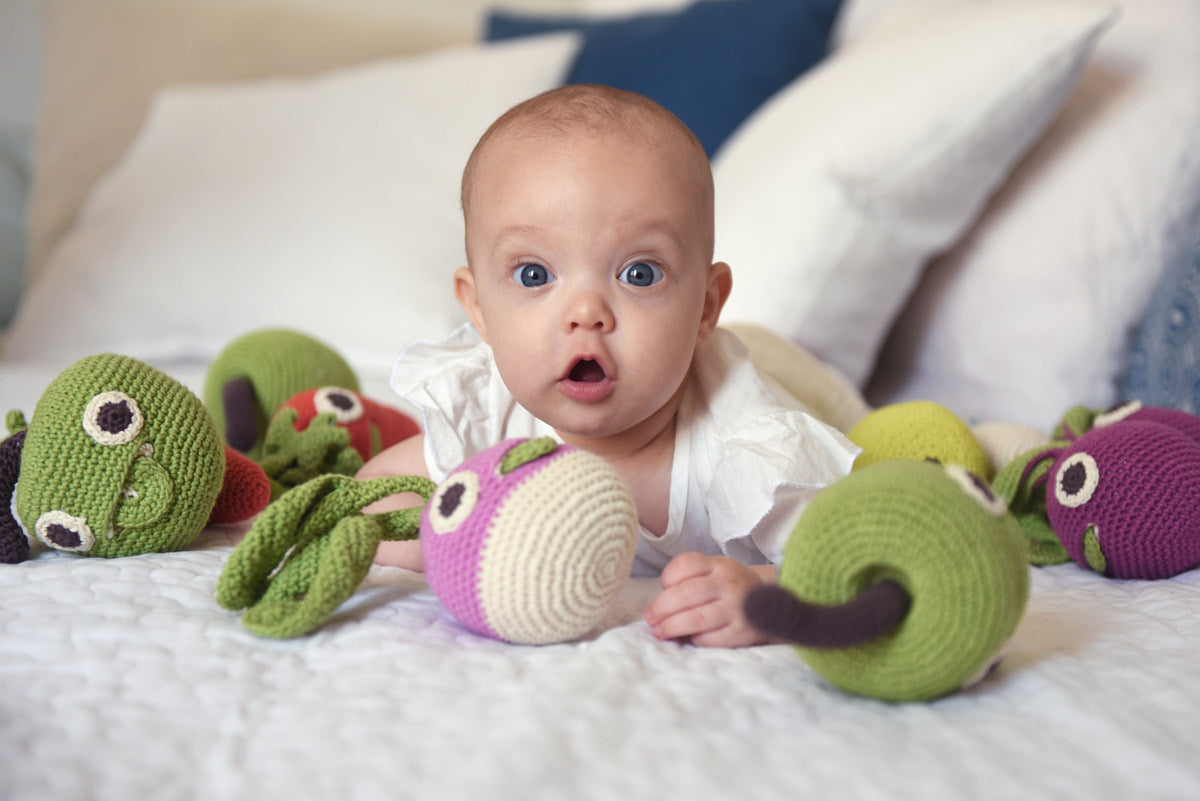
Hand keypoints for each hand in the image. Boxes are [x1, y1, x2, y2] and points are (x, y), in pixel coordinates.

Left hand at [643, 552, 776, 647]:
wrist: (774, 605)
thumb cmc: (731, 588)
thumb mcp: (716, 571)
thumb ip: (690, 579)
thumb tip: (658, 606)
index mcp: (719, 565)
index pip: (686, 564)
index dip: (668, 577)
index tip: (663, 587)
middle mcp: (728, 583)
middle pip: (686, 593)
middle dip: (661, 608)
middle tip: (650, 618)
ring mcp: (737, 608)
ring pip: (696, 618)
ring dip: (672, 626)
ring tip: (660, 632)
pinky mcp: (742, 632)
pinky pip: (711, 639)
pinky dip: (696, 640)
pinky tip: (690, 639)